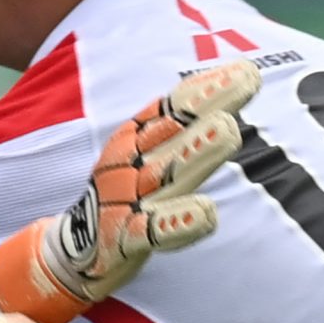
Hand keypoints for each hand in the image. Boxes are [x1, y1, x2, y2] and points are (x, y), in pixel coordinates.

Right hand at [0, 59, 258, 322]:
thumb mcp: (147, 152)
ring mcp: (125, 200)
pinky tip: (207, 213)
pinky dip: (178, 222)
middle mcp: (129, 163)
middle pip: (174, 130)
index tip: (246, 69)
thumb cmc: (126, 195)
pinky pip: (153, 231)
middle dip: (209, 104)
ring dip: (197, 151)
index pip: (172, 106)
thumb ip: (184, 122)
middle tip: (247, 82)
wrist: (76, 252)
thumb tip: (240, 81)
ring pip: (167, 173)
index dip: (206, 86)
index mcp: (134, 139)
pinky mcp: (124, 239)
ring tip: (229, 130)